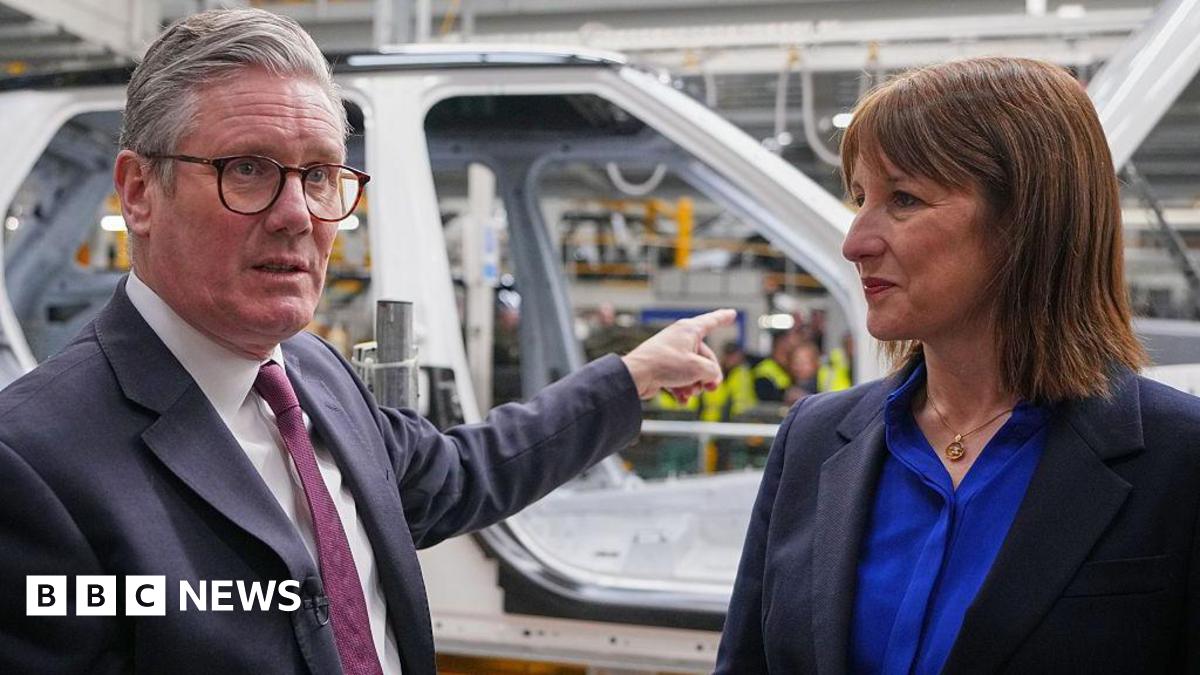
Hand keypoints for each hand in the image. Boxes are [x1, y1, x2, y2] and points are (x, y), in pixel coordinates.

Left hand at [621, 309, 735, 401]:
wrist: (636, 376)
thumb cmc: (665, 365)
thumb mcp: (698, 368)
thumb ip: (712, 371)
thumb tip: (710, 377)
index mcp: (689, 330)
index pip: (711, 321)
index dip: (723, 318)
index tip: (732, 313)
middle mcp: (680, 339)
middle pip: (705, 358)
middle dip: (708, 376)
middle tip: (711, 388)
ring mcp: (671, 354)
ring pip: (692, 371)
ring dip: (694, 385)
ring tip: (690, 392)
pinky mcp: (662, 368)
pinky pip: (679, 379)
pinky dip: (682, 390)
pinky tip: (681, 400)